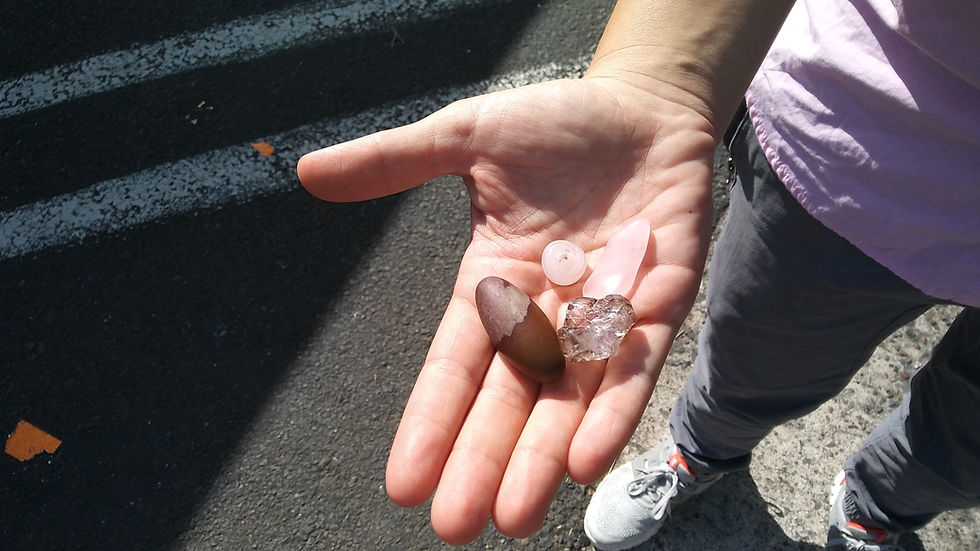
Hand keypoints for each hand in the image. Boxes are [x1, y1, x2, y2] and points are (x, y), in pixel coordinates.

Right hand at [297, 77, 714, 543]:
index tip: (402, 482)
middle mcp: (545, 313)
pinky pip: (634, 367)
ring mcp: (604, 314)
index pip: (455, 364)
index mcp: (493, 285)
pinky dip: (612, 411)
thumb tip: (307, 171)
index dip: (430, 420)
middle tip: (456, 527)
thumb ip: (395, 161)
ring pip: (569, 399)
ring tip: (515, 516)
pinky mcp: (661, 304)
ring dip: (543, 458)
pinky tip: (589, 460)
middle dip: (483, 460)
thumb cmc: (557, 122)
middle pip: (509, 399)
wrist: (644, 107)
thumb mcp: (466, 136)